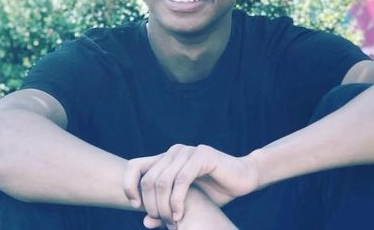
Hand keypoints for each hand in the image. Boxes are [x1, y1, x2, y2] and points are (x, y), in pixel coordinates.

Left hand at [123, 144, 259, 224]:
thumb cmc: (214, 192)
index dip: (130, 186)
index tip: (137, 206)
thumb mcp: (185, 204)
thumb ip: (165, 211)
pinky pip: (181, 180)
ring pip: (162, 181)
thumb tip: (145, 222)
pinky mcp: (202, 155)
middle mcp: (173, 152)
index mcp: (165, 158)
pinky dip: (177, 201)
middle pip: (148, 179)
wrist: (243, 179)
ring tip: (172, 220)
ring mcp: (187, 151)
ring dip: (163, 206)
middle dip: (151, 205)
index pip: (134, 166)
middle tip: (161, 220)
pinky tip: (180, 215)